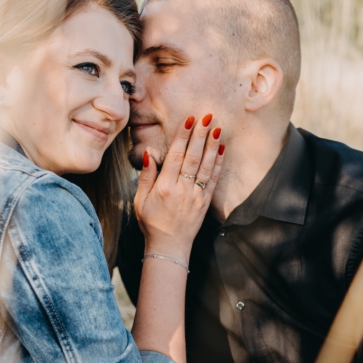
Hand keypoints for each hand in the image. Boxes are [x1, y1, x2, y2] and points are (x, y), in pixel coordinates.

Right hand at [134, 114, 223, 260]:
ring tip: (217, 127)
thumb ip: (146, 176)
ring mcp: (196, 196)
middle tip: (207, 116)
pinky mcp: (205, 202)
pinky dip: (218, 163)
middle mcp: (182, 190)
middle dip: (200, 135)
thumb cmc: (151, 222)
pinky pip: (213, 179)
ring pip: (205, 166)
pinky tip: (221, 149)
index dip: (182, 137)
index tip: (188, 120)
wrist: (169, 246)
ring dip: (212, 145)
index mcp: (164, 187)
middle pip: (192, 157)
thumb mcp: (140, 200)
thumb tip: (149, 153)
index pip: (175, 156)